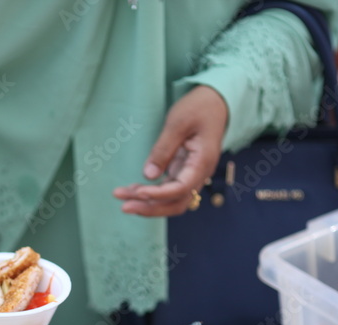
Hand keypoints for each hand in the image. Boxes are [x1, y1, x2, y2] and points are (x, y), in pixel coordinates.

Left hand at [112, 85, 227, 216]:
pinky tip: (132, 190)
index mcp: (202, 162)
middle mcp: (199, 173)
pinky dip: (151, 192)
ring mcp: (192, 174)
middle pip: (176, 202)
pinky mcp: (183, 172)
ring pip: (171, 199)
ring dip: (147, 202)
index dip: (159, 194)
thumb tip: (149, 175)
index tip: (138, 192)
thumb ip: (163, 150)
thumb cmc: (199, 108)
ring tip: (121, 197)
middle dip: (150, 208)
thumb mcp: (178, 123)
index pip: (181, 188)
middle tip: (124, 206)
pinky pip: (168, 190)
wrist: (215, 102)